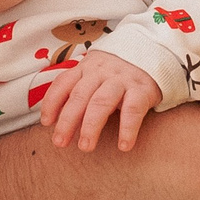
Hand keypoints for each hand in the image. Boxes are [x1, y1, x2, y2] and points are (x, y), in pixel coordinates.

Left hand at [35, 51, 162, 150]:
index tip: (46, 122)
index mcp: (86, 68)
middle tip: (60, 142)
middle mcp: (101, 72)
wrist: (153, 53)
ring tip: (85, 147)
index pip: (63, 83)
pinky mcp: (142, 89)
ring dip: (91, 126)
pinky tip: (124, 145)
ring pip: (101, 102)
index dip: (52, 102)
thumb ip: (77, 89)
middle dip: (67, 121)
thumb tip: (53, 117)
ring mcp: (122, 80)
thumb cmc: (117, 73)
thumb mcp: (95, 73)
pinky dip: (127, 129)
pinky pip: (133, 110)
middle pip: (80, 96)